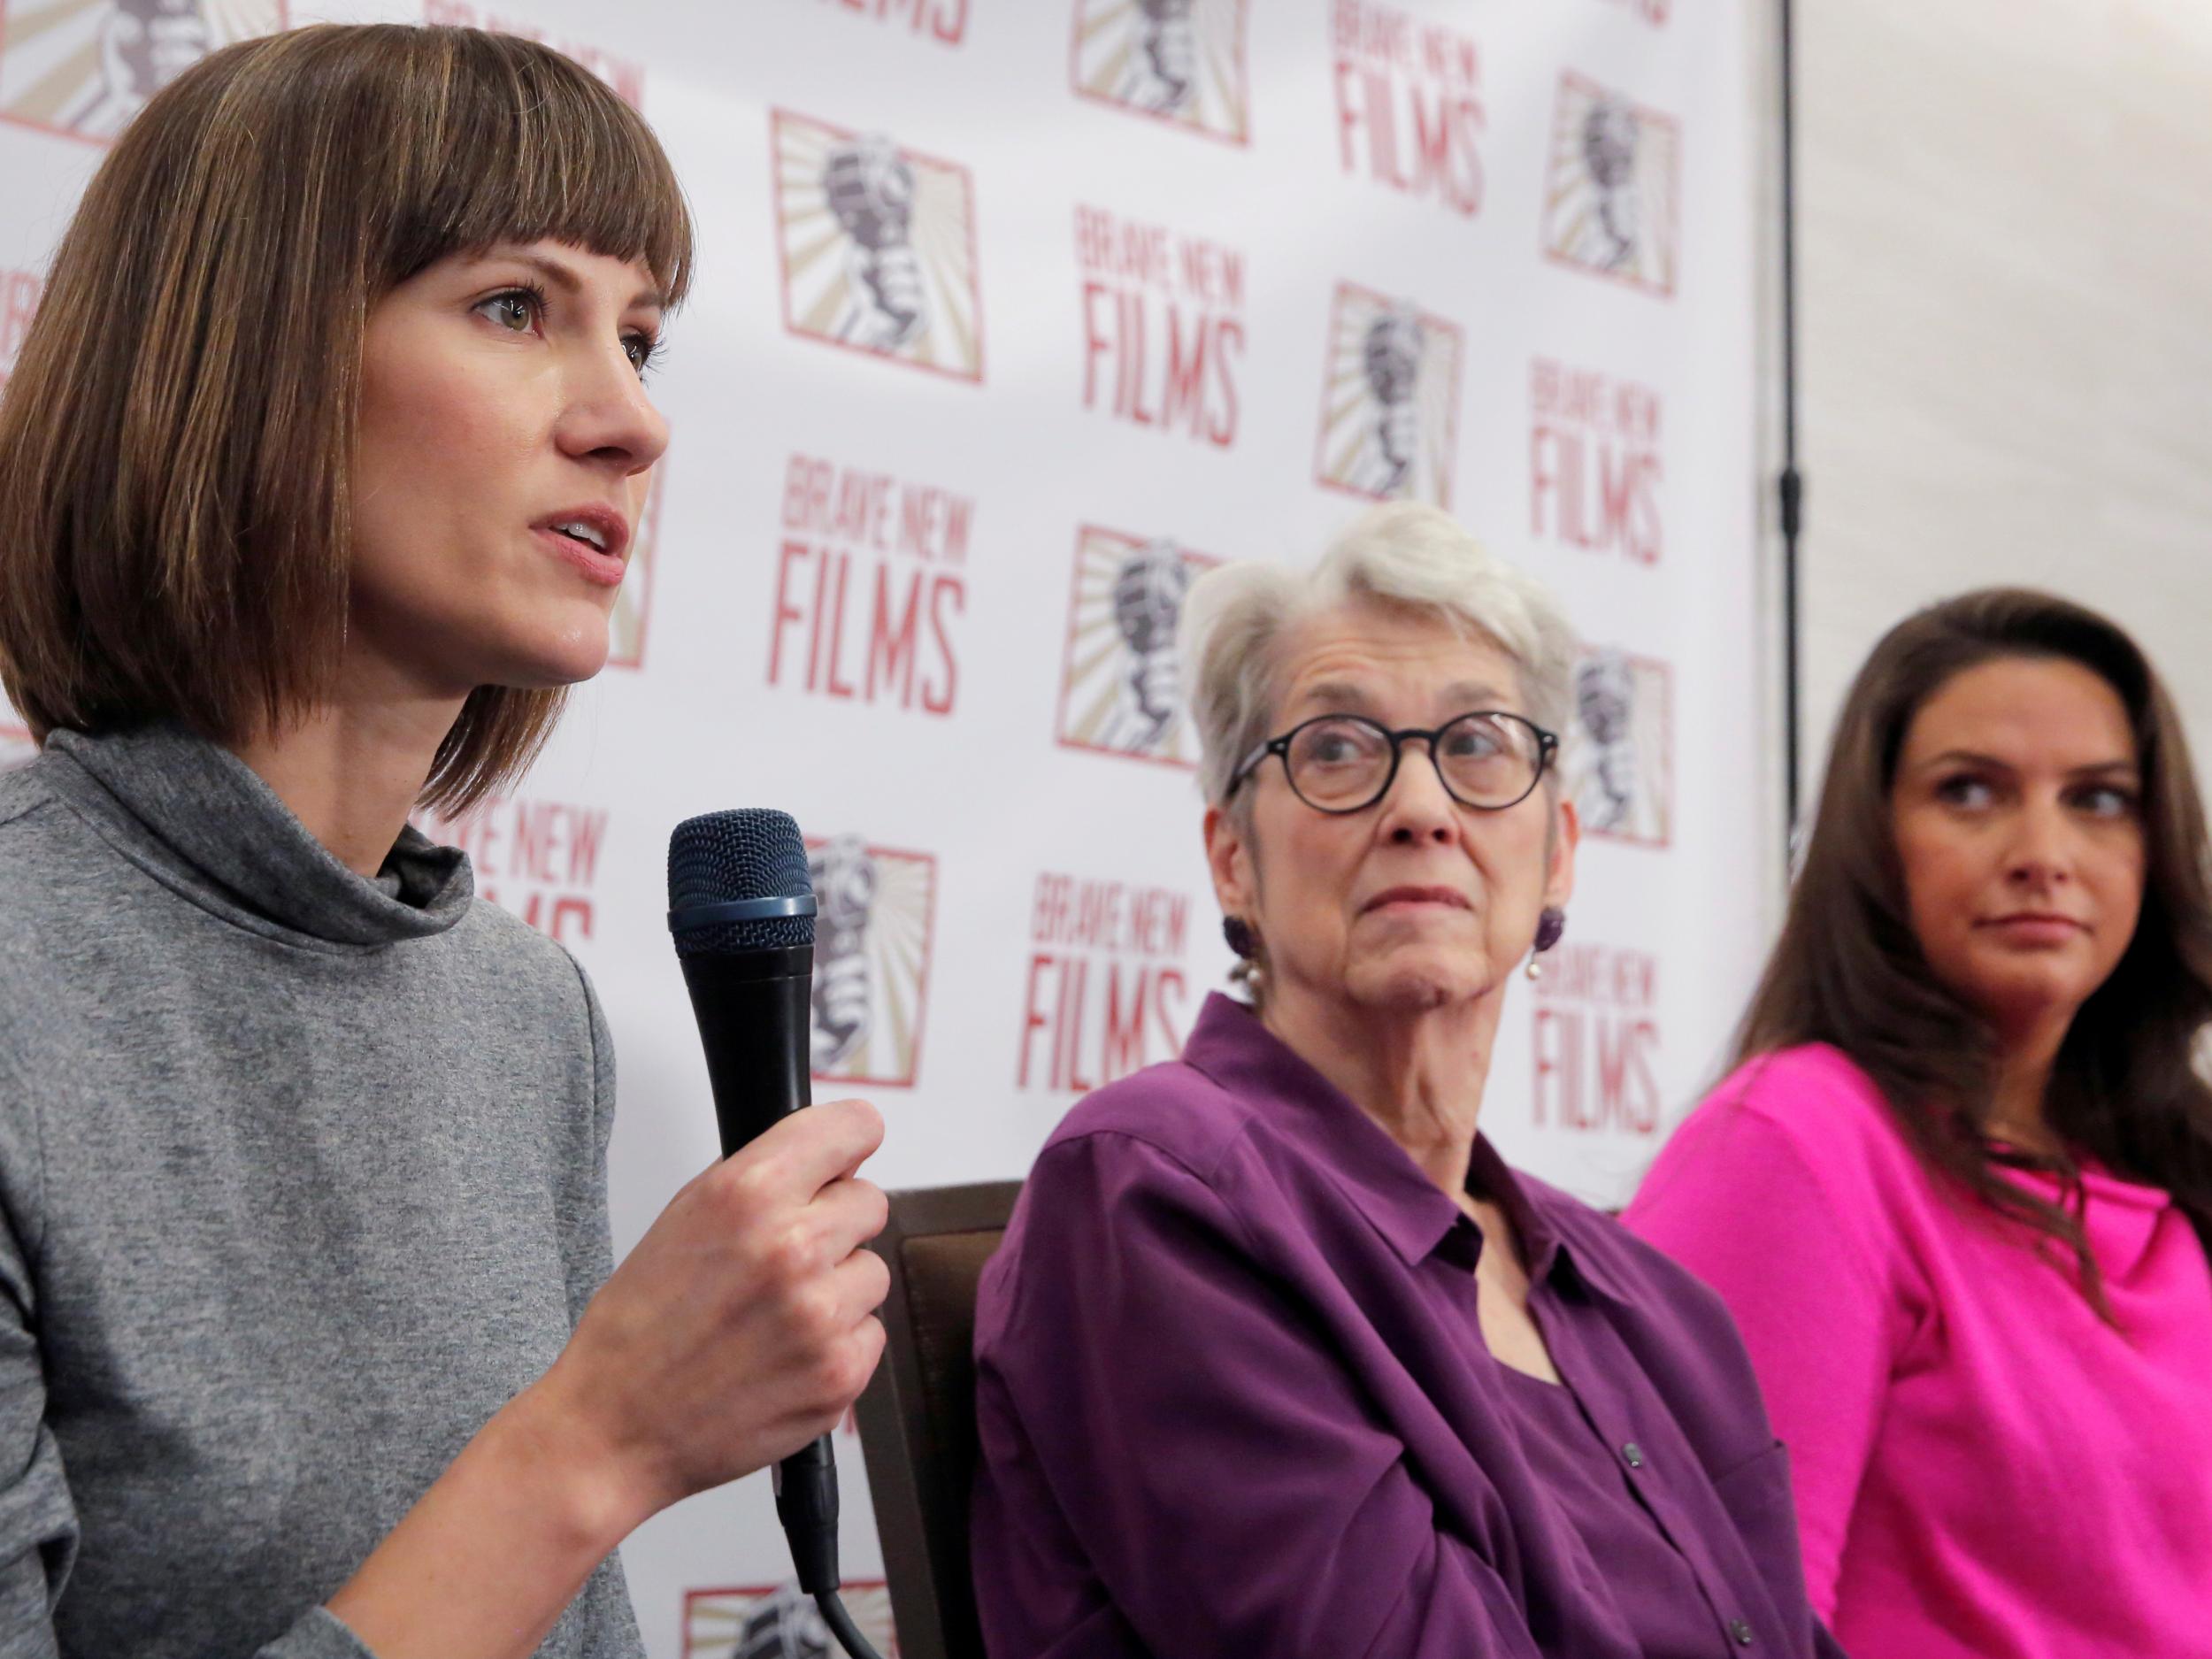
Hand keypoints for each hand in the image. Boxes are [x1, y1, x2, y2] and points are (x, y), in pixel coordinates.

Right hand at [532, 1098, 890, 1528]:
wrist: (615, 1428)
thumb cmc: (640, 1326)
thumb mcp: (683, 1216)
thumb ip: (760, 1178)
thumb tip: (826, 1156)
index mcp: (748, 1194)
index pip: (853, 1127)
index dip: (849, 1140)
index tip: (847, 1151)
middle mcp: (792, 1248)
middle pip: (870, 1202)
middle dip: (836, 1223)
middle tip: (788, 1256)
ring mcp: (821, 1315)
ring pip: (872, 1271)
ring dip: (837, 1288)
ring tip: (776, 1315)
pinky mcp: (840, 1373)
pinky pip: (870, 1332)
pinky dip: (838, 1343)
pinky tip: (784, 1354)